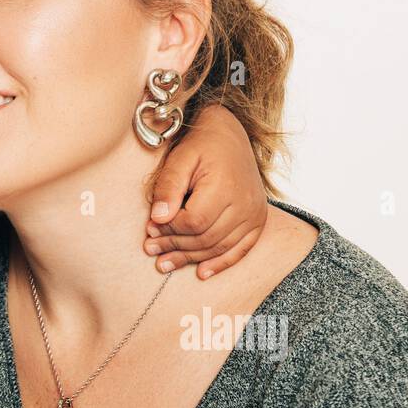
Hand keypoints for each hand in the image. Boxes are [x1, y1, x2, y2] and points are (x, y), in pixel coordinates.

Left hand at [143, 103, 267, 279]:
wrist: (230, 134)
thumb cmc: (201, 145)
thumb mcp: (180, 159)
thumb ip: (168, 188)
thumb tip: (157, 219)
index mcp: (225, 186)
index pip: (194, 222)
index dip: (169, 229)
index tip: (149, 229)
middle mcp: (245, 203)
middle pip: (206, 238)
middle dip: (175, 247)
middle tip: (151, 250)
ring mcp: (255, 213)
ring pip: (220, 247)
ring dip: (192, 258)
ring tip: (165, 263)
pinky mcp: (258, 219)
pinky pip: (241, 249)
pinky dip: (221, 263)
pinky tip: (202, 273)